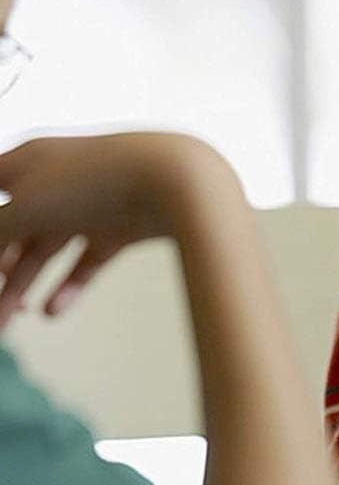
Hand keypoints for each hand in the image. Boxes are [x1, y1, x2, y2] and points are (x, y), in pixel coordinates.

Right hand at [0, 133, 236, 326]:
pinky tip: (52, 312)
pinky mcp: (122, 229)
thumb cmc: (95, 180)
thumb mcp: (27, 207)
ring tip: (9, 323)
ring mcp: (92, 206)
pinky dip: (69, 286)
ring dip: (22, 287)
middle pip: (14, 230)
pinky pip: (88, 261)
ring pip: (48, 250)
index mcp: (28, 162)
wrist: (175, 179)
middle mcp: (58, 182)